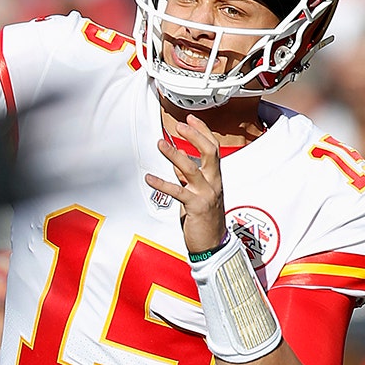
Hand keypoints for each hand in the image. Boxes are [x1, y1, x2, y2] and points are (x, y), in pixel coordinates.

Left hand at [145, 114, 227, 253]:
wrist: (213, 245)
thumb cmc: (205, 219)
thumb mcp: (198, 193)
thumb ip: (188, 177)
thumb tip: (177, 162)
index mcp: (215, 178)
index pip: (213, 148)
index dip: (202, 131)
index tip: (190, 119)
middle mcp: (213, 183)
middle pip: (210, 152)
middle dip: (194, 136)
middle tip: (179, 125)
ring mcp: (206, 194)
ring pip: (192, 168)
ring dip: (174, 154)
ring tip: (160, 144)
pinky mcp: (196, 207)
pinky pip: (178, 191)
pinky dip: (162, 183)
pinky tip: (149, 178)